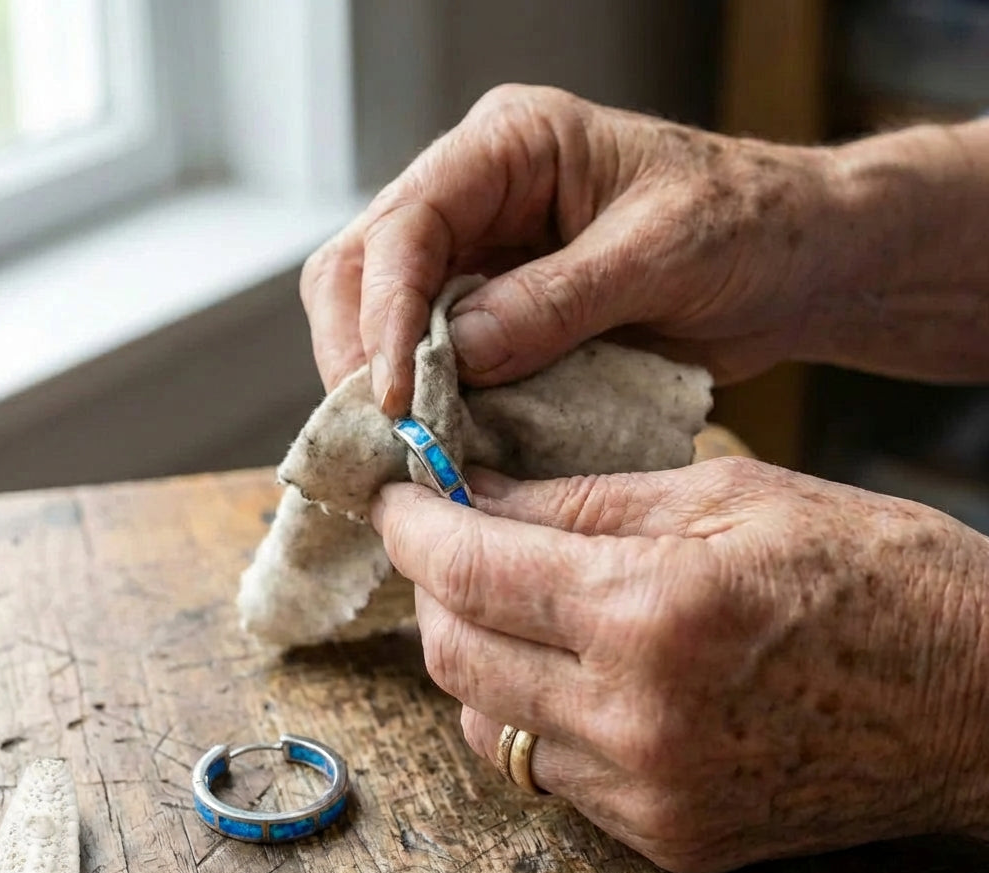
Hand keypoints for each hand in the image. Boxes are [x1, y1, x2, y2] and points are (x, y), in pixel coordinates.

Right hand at [302, 84, 842, 413]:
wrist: (792, 264)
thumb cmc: (747, 225)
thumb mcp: (660, 253)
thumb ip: (557, 300)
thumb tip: (457, 353)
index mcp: (511, 147)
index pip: (407, 222)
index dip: (385, 311)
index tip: (392, 395)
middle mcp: (479, 196)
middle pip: (365, 266)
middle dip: (361, 351)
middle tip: (381, 431)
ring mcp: (484, 258)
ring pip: (384, 315)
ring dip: (384, 382)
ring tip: (403, 445)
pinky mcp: (501, 314)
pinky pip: (436, 357)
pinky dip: (431, 400)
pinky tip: (440, 439)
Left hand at [371, 460, 988, 872]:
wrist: (979, 699)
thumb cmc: (875, 572)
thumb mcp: (728, 497)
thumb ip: (584, 502)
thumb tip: (478, 494)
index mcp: (653, 611)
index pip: (473, 569)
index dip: (415, 527)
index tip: (396, 497)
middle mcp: (635, 718)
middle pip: (456, 656)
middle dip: (431, 588)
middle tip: (445, 539)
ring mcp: (649, 793)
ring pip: (489, 724)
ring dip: (472, 655)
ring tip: (502, 601)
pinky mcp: (668, 837)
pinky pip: (548, 774)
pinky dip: (529, 712)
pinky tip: (561, 667)